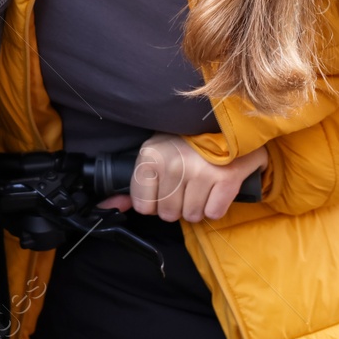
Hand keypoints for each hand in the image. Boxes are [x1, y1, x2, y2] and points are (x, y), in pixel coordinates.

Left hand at [98, 132, 268, 222]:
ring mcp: (199, 171)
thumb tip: (110, 207)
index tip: (166, 187)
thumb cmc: (187, 142)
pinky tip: (216, 187)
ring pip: (191, 216)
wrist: (227, 123)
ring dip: (197, 206)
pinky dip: (216, 206)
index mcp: (150, 156)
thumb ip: (136, 184)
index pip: (143, 206)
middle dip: (178, 206)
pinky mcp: (225, 179)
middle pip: (167, 214)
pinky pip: (213, 213)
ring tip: (202, 184)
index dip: (155, 202)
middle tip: (187, 184)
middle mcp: (172, 164)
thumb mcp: (156, 153)